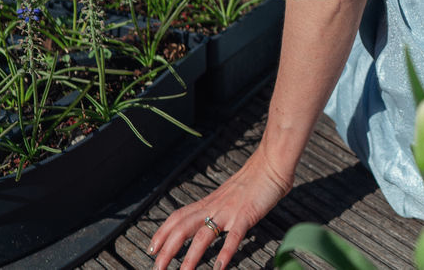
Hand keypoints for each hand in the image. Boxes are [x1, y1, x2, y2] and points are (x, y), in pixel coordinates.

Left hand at [148, 151, 291, 269]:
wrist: (271, 163)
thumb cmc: (255, 179)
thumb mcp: (230, 194)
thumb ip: (220, 207)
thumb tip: (213, 220)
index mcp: (209, 202)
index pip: (178, 216)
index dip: (163, 232)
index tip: (152, 248)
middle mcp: (214, 206)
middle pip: (183, 227)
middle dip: (167, 249)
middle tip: (157, 268)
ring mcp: (229, 211)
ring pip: (203, 235)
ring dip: (191, 256)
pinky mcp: (246, 215)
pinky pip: (234, 236)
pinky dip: (226, 252)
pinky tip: (219, 267)